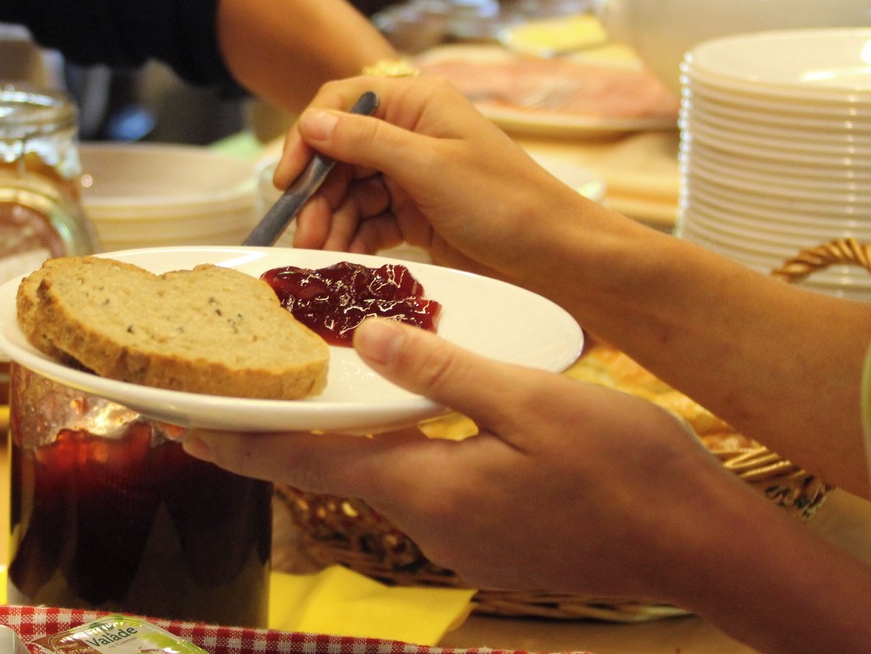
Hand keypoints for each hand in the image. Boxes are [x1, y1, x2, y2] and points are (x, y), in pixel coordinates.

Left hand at [183, 317, 760, 599]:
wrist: (702, 546)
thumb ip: (443, 371)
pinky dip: (400, 454)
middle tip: (233, 402)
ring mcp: (463, 541)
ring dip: (346, 442)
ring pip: (383, 478)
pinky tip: (413, 425)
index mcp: (427, 488)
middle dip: (283, 437)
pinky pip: (426, 488)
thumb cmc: (628, 472)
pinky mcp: (492, 541)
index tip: (183, 425)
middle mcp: (431, 524)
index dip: (241, 441)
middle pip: (335, 471)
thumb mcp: (534, 401)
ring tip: (319, 398)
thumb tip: (368, 338)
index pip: (306, 462)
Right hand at [271, 76, 608, 280]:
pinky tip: (341, 259)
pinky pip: (368, 221)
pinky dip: (352, 239)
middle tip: (302, 235)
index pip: (340, 104)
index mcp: (415, 104)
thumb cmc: (504, 201)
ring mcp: (410, 175)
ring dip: (330, 222)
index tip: (288, 179)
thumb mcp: (430, 167)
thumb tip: (311, 122)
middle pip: (339, 155)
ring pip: (349, 193)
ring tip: (319, 254)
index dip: (308, 137)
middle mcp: (409, 134)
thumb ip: (367, 142)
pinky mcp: (414, 214)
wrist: (554, 256)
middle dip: (316, 194)